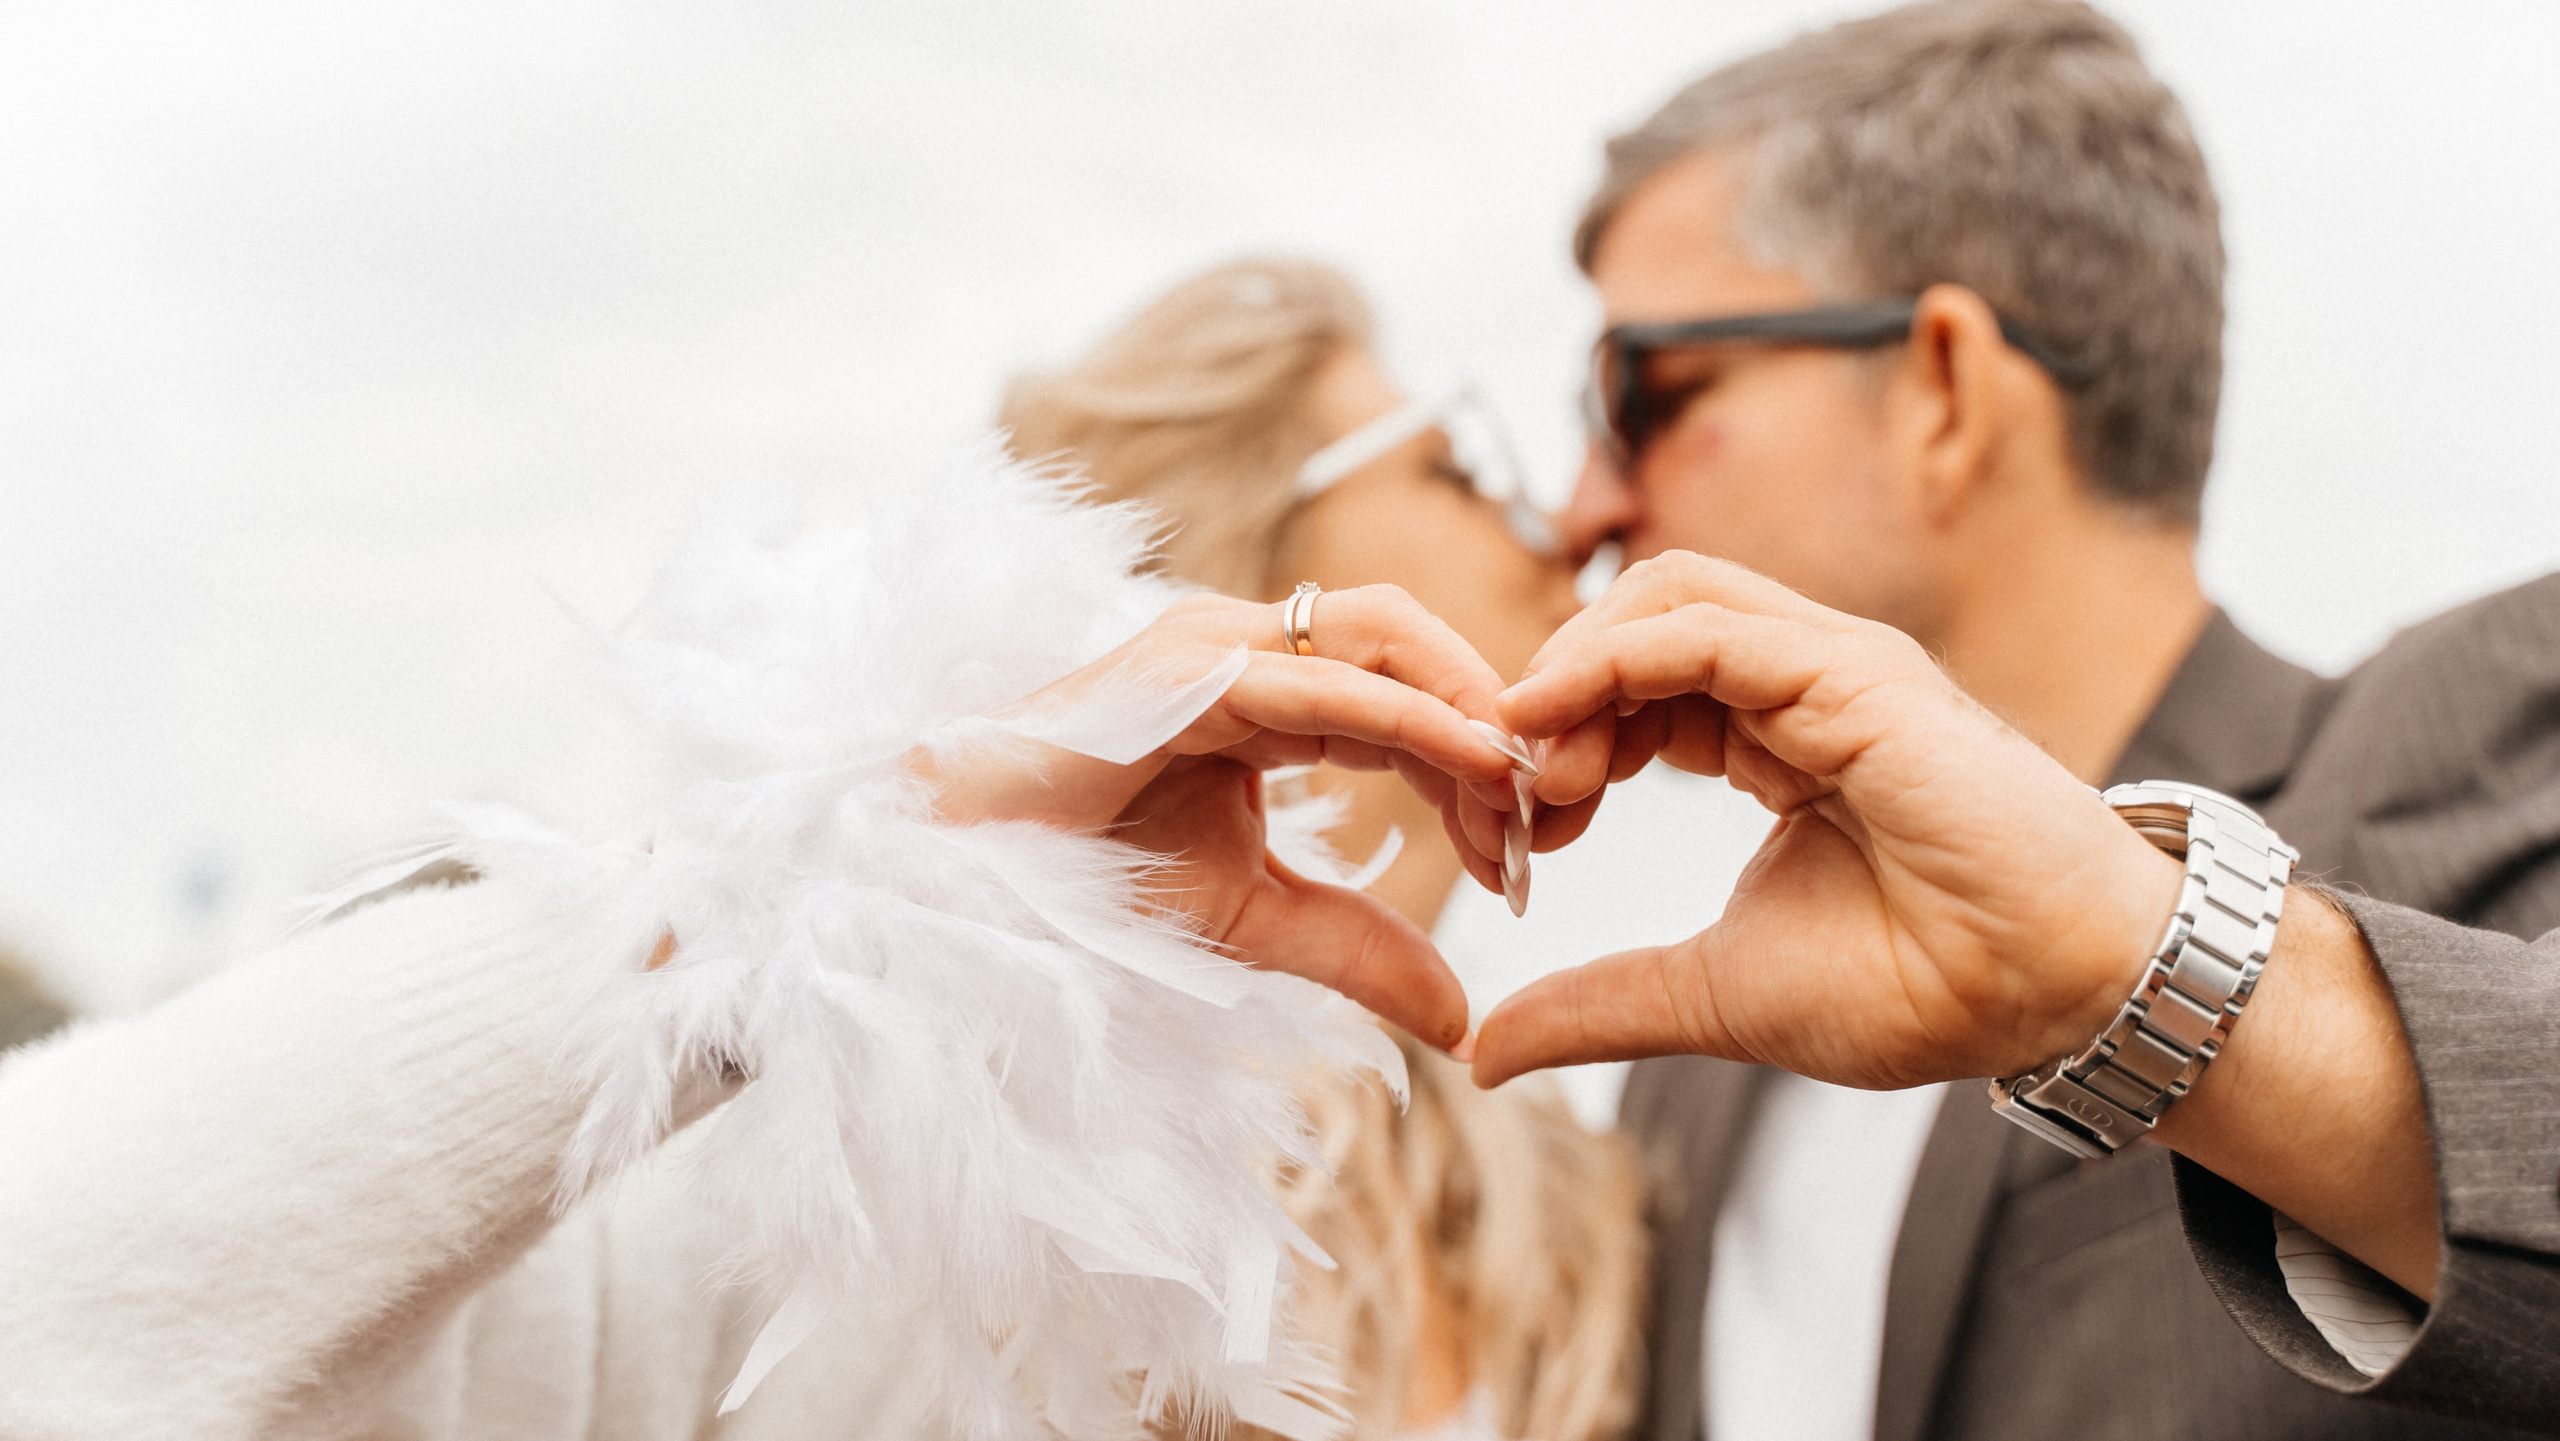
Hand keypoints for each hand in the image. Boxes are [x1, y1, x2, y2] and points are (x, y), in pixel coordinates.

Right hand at [913, 585, 1528, 1050]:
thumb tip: (1463, 1018)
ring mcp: (1217, 643)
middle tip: (1557, 813)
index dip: (1478, 759)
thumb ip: (1359, 950)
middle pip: (1414, 647)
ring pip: (1384, 638)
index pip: (1406, 694)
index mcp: (1269, 691)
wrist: (963, 879)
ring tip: (1535, 783)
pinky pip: (1325, 682)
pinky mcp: (1188, 669)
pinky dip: (1413, 714)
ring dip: (1472, 704)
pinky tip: (1479, 759)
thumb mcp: (1257, 923)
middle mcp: (1251, 647)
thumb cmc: (1086, 881)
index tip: (1534, 847)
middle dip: (1495, 719)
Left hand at [1470, 551, 2181, 1089]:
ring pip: (1660, 598)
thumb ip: (1603, 1004)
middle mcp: (1797, 684)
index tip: (1518, 837)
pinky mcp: (1852, 672)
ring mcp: (1828, 667)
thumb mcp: (1714, 995)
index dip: (1554, 742)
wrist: (2054, 996)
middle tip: (1512, 804)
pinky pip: (1704, 627)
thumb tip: (1486, 1050)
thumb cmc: (1924, 986)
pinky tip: (1554, 720)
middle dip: (1548, 700)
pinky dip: (1610, 659)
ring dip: (1569, 669)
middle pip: (1630, 625)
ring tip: (1531, 769)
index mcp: (1772, 738)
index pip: (1630, 688)